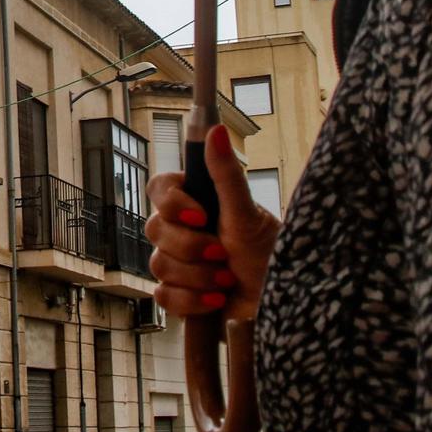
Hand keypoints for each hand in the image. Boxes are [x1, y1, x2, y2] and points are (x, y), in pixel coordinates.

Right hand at [144, 124, 280, 322]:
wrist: (277, 300)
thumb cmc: (268, 252)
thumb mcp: (247, 213)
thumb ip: (227, 174)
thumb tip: (216, 130)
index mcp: (195, 202)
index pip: (158, 189)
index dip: (172, 204)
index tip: (201, 216)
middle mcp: (182, 228)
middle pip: (154, 230)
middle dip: (191, 247)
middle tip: (223, 253)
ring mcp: (178, 262)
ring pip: (158, 265)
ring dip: (197, 276)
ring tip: (227, 279)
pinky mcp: (179, 294)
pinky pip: (163, 297)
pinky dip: (191, 301)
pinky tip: (215, 300)